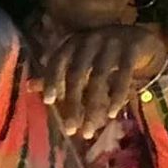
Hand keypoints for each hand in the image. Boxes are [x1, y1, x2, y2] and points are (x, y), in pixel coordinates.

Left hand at [40, 24, 167, 139]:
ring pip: (98, 78)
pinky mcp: (132, 48)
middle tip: (70, 129)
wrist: (138, 37)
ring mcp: (112, 41)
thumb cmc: (102, 53)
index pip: (59, 61)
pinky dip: (116, 96)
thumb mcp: (79, 60)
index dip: (52, 80)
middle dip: (72, 103)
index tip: (48, 102)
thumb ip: (58, 74)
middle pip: (77, 74)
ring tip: (89, 131)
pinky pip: (123, 75)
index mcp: (74, 42)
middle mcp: (90, 39)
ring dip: (93, 107)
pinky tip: (112, 114)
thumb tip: (29, 86)